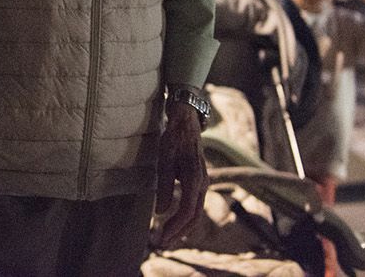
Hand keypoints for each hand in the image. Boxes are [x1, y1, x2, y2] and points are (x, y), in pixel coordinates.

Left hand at [156, 102, 208, 241]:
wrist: (186, 119)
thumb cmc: (174, 137)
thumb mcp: (165, 158)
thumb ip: (164, 186)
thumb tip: (160, 212)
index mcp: (196, 179)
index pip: (187, 211)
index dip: (174, 227)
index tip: (161, 237)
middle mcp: (203, 183)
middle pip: (194, 216)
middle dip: (178, 232)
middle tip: (162, 244)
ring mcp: (203, 182)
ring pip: (196, 212)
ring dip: (183, 227)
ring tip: (167, 238)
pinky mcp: (199, 180)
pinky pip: (195, 204)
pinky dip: (186, 216)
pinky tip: (176, 222)